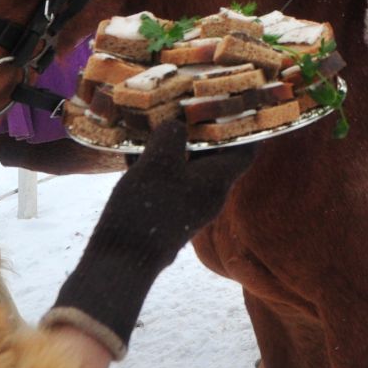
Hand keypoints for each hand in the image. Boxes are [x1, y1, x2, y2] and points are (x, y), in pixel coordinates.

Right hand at [42, 121, 255, 356]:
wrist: (121, 263)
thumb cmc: (146, 209)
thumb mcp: (158, 161)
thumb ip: (171, 135)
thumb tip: (175, 125)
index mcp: (218, 181)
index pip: (246, 149)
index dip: (242, 126)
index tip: (233, 104)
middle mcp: (210, 195)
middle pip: (216, 156)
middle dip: (202, 131)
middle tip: (187, 106)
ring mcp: (188, 208)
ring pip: (188, 168)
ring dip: (175, 147)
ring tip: (155, 123)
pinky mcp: (166, 218)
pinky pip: (168, 183)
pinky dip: (157, 165)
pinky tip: (133, 153)